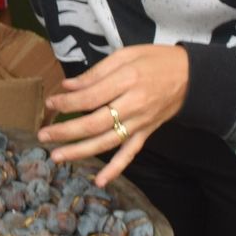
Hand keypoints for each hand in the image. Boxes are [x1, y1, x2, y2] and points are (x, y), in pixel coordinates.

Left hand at [37, 45, 188, 187]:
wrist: (192, 76)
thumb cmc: (155, 60)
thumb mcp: (125, 55)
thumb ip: (96, 72)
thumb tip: (68, 86)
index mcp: (127, 81)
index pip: (90, 97)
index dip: (67, 102)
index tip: (50, 103)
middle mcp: (134, 105)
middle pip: (95, 123)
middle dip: (66, 131)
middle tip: (43, 136)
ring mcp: (141, 123)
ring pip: (107, 141)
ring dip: (81, 152)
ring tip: (57, 156)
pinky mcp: (147, 133)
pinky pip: (130, 153)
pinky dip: (116, 169)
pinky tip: (100, 181)